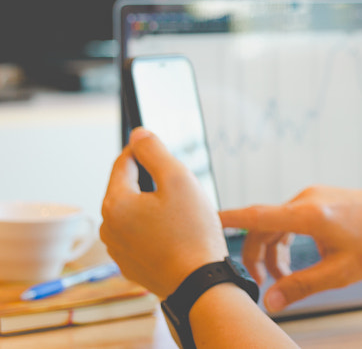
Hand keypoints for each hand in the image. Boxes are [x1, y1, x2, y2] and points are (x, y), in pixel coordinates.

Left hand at [100, 127, 227, 298]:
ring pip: (134, 213)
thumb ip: (155, 152)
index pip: (123, 163)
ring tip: (182, 216)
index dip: (142, 150)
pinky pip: (139, 236)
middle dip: (152, 184)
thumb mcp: (179, 180)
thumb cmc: (192, 233)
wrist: (199, 282)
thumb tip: (138, 134)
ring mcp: (118, 249)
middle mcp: (109, 227)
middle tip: (182, 190)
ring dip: (153, 208)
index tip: (160, 147)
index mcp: (115, 203)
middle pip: (128, 189)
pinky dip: (155, 230)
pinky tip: (177, 236)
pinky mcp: (130, 265)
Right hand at [219, 183, 361, 312]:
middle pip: (262, 227)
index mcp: (309, 214)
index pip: (257, 216)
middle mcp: (306, 199)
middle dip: (255, 257)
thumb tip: (270, 302)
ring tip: (282, 280)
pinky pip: (289, 219)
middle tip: (262, 287)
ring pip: (276, 224)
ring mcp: (312, 196)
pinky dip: (286, 241)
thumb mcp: (342, 272)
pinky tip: (300, 261)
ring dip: (272, 252)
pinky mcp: (319, 198)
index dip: (227, 220)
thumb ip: (303, 286)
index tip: (203, 221)